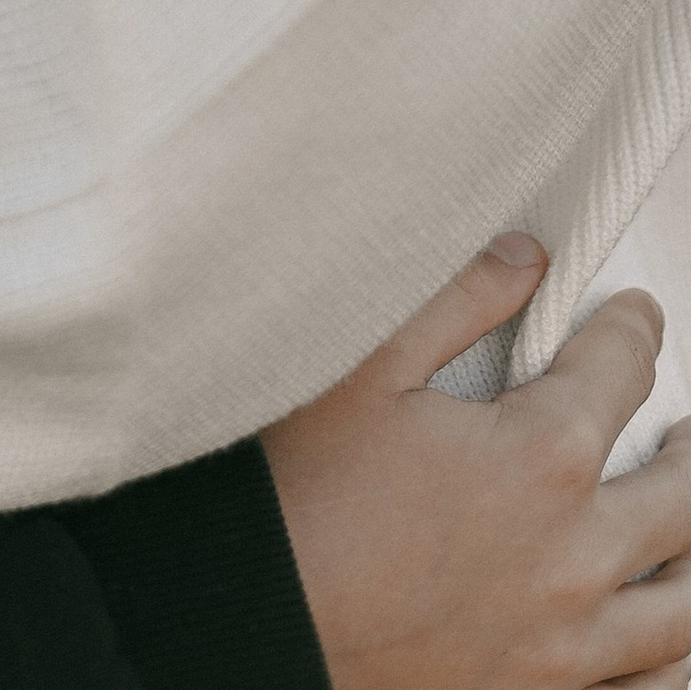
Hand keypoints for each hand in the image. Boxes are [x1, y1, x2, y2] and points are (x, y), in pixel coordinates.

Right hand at [266, 235, 690, 688]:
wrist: (255, 617)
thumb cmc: (301, 496)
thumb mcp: (365, 365)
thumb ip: (456, 298)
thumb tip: (523, 256)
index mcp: (542, 457)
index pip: (621, 368)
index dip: (632, 327)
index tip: (633, 314)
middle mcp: (577, 553)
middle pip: (683, 494)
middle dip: (689, 447)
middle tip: (682, 427)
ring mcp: (568, 640)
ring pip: (684, 606)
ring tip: (688, 522)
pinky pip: (648, 689)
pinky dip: (671, 661)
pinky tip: (663, 634)